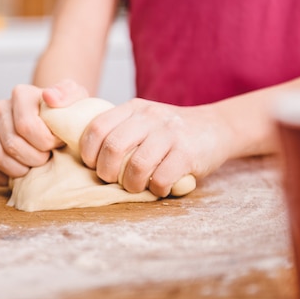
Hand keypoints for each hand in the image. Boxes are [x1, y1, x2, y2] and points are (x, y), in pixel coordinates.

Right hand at [0, 79, 88, 185]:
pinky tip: (22, 176)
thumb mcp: (76, 97)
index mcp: (21, 94)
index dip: (45, 142)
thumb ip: (67, 93)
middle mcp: (3, 108)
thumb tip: (48, 96)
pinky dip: (5, 176)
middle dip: (35, 158)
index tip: (58, 142)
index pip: (26, 126)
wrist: (58, 119)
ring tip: (37, 166)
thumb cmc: (67, 111)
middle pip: (12, 144)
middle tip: (49, 157)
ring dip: (20, 169)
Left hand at [79, 98, 231, 196]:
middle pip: (113, 146)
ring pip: (137, 166)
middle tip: (111, 180)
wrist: (216, 127)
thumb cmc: (169, 132)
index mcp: (134, 108)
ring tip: (136, 187)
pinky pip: (161, 178)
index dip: (88, 151)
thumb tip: (83, 152)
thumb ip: (118, 129)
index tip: (92, 165)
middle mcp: (151, 117)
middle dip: (106, 171)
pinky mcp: (188, 153)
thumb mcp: (143, 119)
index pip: (97, 127)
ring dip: (131, 184)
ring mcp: (171, 134)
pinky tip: (159, 188)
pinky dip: (156, 189)